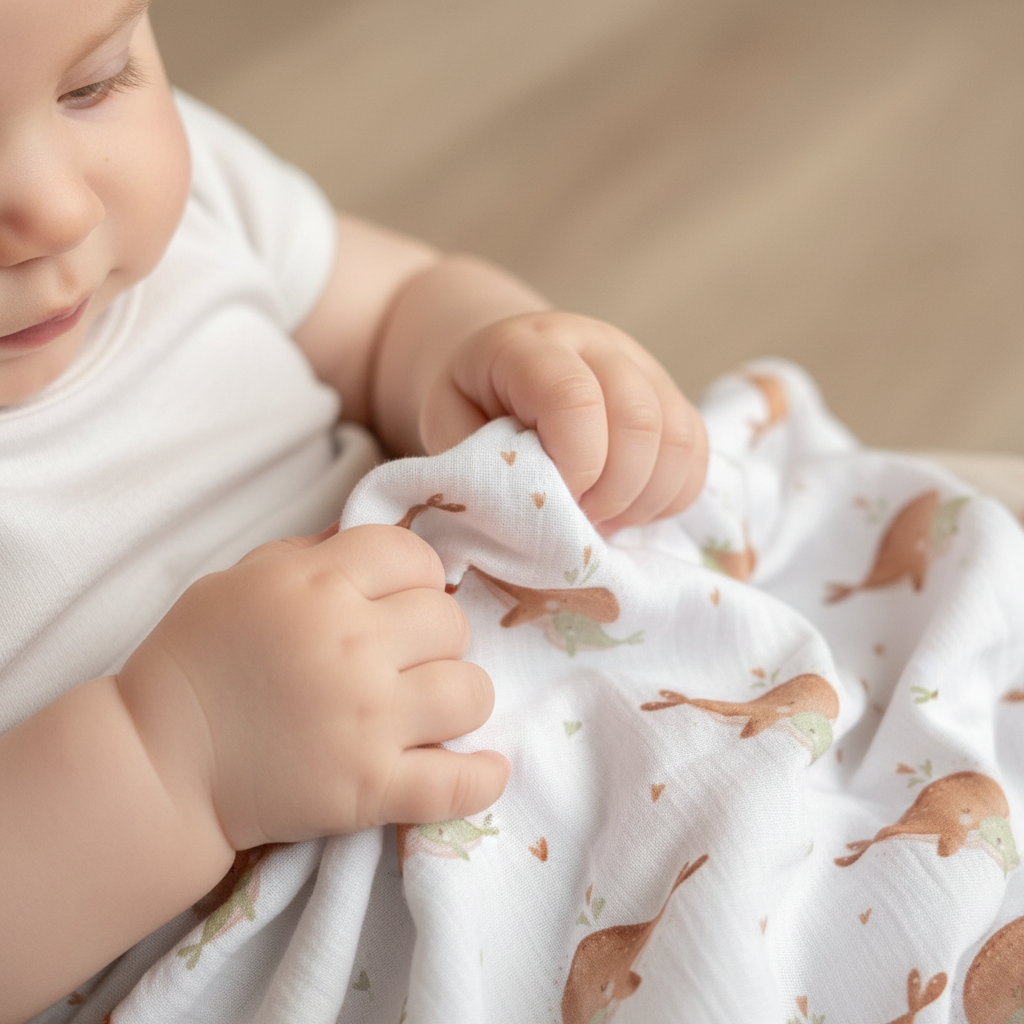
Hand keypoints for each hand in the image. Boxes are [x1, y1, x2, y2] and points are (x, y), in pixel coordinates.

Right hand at [117, 524, 508, 850]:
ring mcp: (368, 721)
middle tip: (407, 656)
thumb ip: (315, 554)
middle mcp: (353, 646)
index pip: (414, 555)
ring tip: (431, 707)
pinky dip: (481, 779)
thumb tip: (377, 541)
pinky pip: (457, 784)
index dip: (417, 574)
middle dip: (436, 634)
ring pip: (472, 692)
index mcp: (318, 586)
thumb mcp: (244, 578)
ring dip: (458, 696)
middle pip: (451, 620)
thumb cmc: (196, 660)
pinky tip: (485, 768)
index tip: (403, 598)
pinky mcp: (370, 789)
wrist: (157, 763)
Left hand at [418, 311, 707, 532]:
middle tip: (576, 519)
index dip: (573, 465)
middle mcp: (598, 346)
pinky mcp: (672, 397)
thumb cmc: (470, 402)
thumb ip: (475, 464)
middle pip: (640, 420)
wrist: (501, 366)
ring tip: (599, 518)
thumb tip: (526, 517)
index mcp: (532, 346)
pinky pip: (696, 454)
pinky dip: (669, 496)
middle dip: (611, 492)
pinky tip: (627, 509)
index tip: (554, 502)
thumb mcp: (447, 427)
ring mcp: (644, 367)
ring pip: (677, 439)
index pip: (574, 398)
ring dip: (643, 500)